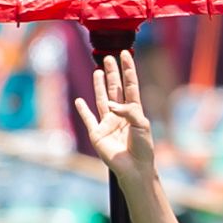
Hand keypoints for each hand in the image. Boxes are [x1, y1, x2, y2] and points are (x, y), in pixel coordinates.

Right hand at [73, 50, 156, 185]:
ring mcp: (107, 123)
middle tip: (109, 57)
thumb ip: (128, 110)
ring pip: (102, 99)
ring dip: (99, 85)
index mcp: (133, 110)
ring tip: (98, 71)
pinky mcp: (97, 133)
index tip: (126, 54)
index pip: (130, 85)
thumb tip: (111, 104)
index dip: (128, 69)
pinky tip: (79, 101)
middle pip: (115, 88)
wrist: (134, 168)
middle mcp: (119, 114)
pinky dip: (83, 110)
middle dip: (112, 73)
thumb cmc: (142, 147)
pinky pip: (89, 119)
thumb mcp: (141, 124)